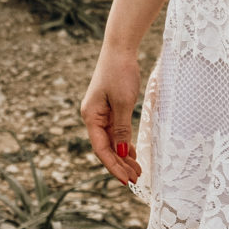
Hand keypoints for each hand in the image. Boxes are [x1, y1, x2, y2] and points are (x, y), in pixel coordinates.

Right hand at [80, 47, 140, 185]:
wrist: (120, 49)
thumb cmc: (120, 73)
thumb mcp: (122, 103)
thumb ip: (121, 129)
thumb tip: (121, 152)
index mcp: (91, 116)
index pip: (101, 148)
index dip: (113, 166)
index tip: (126, 180)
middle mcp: (93, 117)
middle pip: (106, 147)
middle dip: (120, 164)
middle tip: (136, 178)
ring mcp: (101, 113)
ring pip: (111, 141)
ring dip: (123, 155)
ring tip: (137, 170)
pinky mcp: (109, 108)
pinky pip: (115, 131)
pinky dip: (124, 143)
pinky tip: (132, 153)